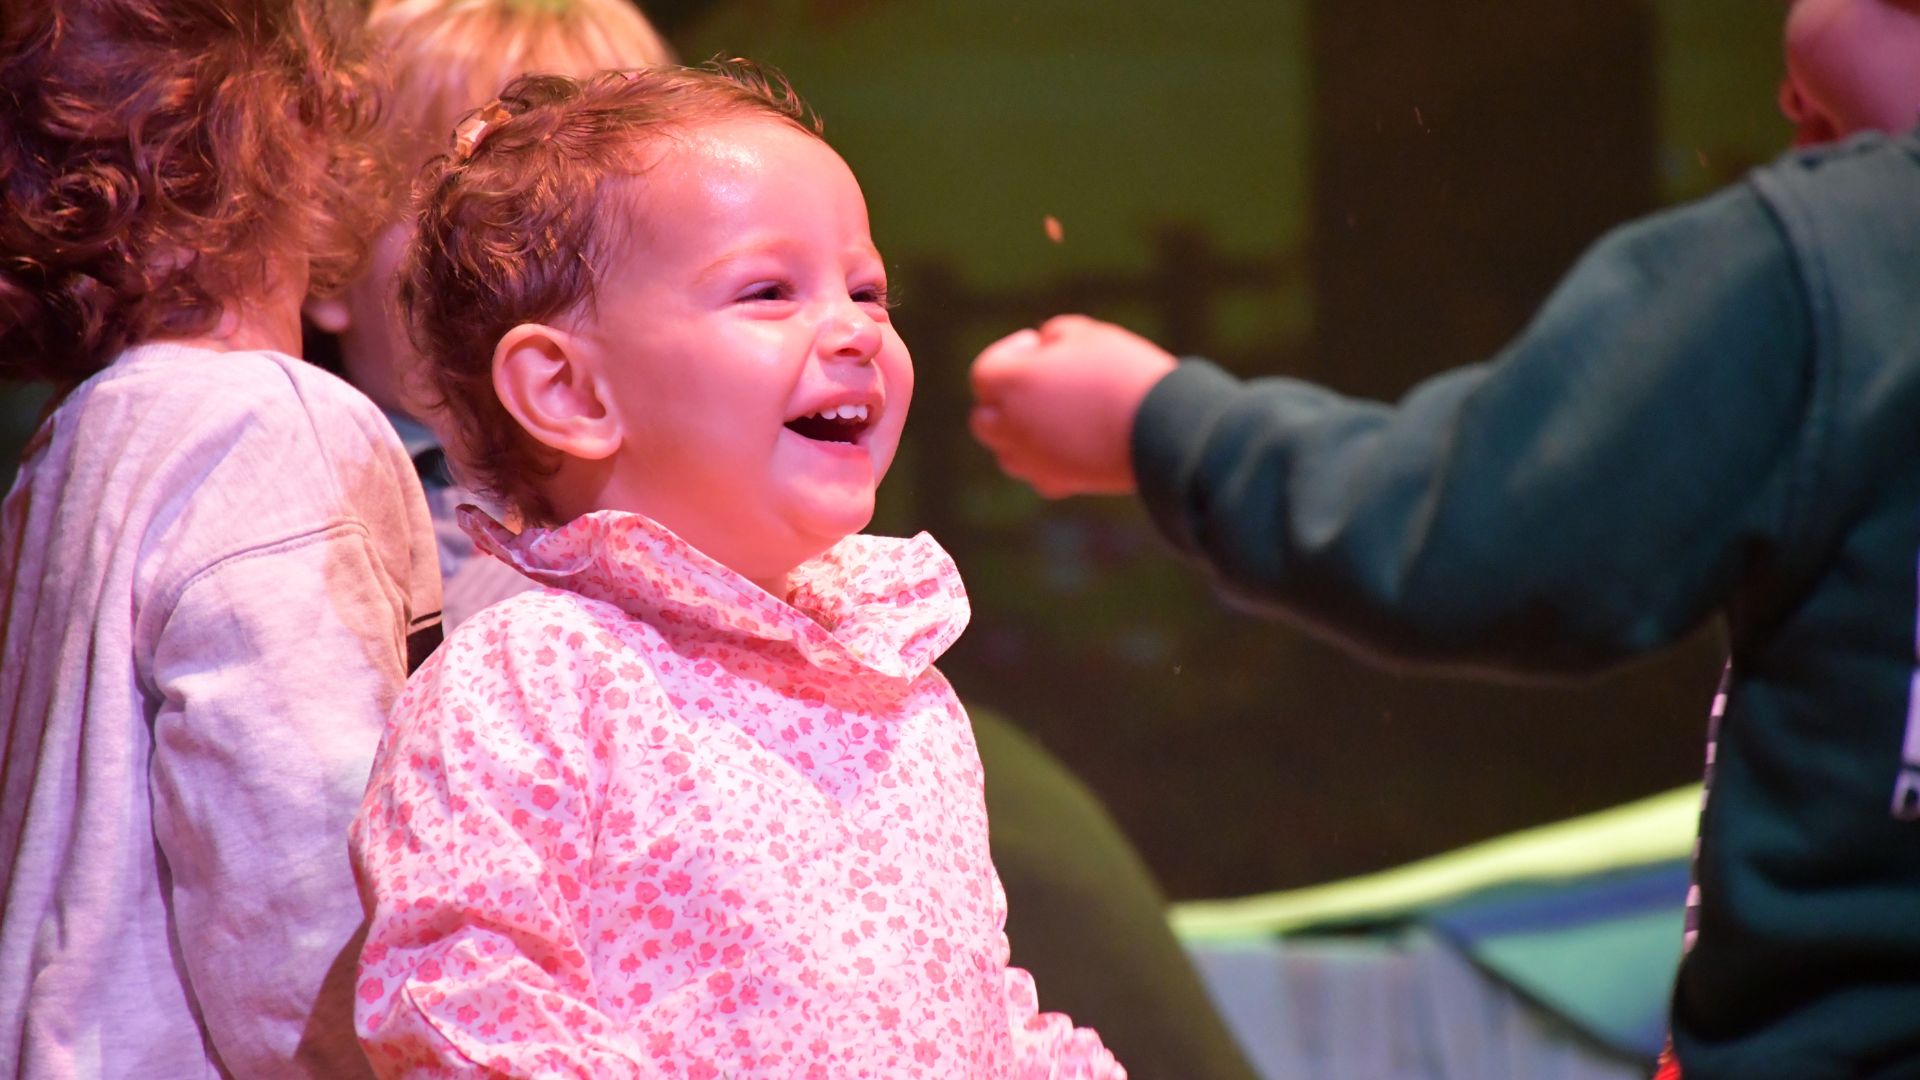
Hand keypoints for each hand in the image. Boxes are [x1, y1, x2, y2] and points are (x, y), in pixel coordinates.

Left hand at [968, 315, 1178, 496]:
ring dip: (1018, 433)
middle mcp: (1010, 426)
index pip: (985, 371)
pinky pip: (1036, 474)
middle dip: (1003, 399)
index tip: (1039, 344)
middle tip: (1038, 383)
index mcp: (1011, 384)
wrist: (1163, 426)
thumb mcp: (1086, 333)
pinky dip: (1044, 460)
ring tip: (1053, 415)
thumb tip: (1043, 348)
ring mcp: (1031, 460)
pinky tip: (1070, 443)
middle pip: (984, 417)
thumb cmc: (1122, 371)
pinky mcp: (1058, 483)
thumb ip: (1052, 336)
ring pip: (1004, 451)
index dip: (1010, 353)